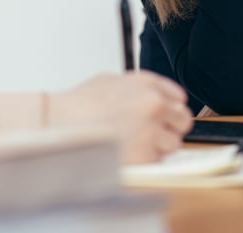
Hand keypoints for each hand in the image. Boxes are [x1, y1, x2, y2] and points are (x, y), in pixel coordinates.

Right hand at [48, 71, 193, 163]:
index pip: (178, 97)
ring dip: (158, 146)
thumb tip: (147, 94)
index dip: (170, 108)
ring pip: (173, 143)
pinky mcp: (145, 154)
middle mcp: (153, 103)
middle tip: (152, 132)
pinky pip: (157, 161)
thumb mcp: (108, 80)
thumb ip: (134, 85)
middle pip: (183, 120)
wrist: (59, 127)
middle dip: (169, 127)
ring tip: (134, 143)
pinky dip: (146, 160)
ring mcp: (151, 129)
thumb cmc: (77, 106)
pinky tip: (127, 152)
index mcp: (146, 82)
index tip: (165, 115)